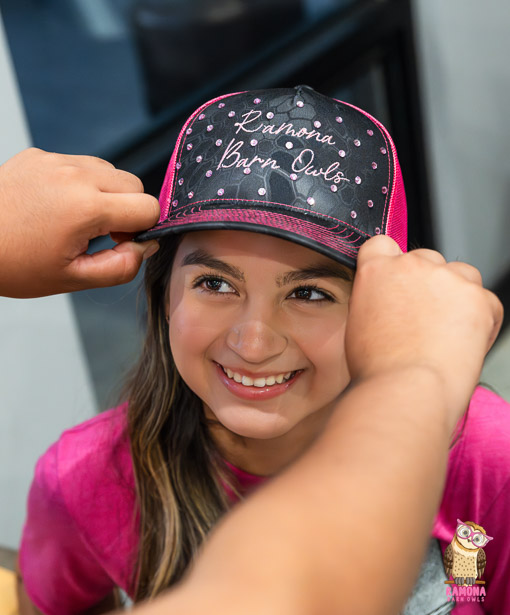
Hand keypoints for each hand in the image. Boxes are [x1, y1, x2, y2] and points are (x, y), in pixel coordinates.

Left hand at [0, 148, 160, 297]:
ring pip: (110, 170)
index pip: (148, 207)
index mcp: (86, 207)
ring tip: (79, 218)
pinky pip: (81, 164)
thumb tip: (144, 247)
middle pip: (135, 183)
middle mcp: (74, 175)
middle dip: (129, 209)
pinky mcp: (41, 155)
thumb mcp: (72, 279)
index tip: (121, 242)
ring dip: (107, 194)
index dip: (142, 229)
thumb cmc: (12, 263)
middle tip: (103, 232)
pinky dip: (82, 183)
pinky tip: (59, 205)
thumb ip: (121, 267)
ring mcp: (56, 160)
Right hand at [345, 236, 502, 422]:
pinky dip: (482, 321)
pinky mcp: (479, 298)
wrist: (405, 389)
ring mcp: (448, 279)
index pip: (382, 245)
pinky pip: (487, 302)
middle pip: (426, 260)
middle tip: (423, 319)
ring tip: (446, 332)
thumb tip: (389, 305)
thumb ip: (375, 301)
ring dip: (456, 296)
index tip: (397, 280)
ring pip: (460, 275)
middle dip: (427, 284)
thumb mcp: (359, 325)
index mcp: (376, 270)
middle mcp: (412, 266)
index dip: (391, 262)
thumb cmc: (378, 369)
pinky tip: (462, 345)